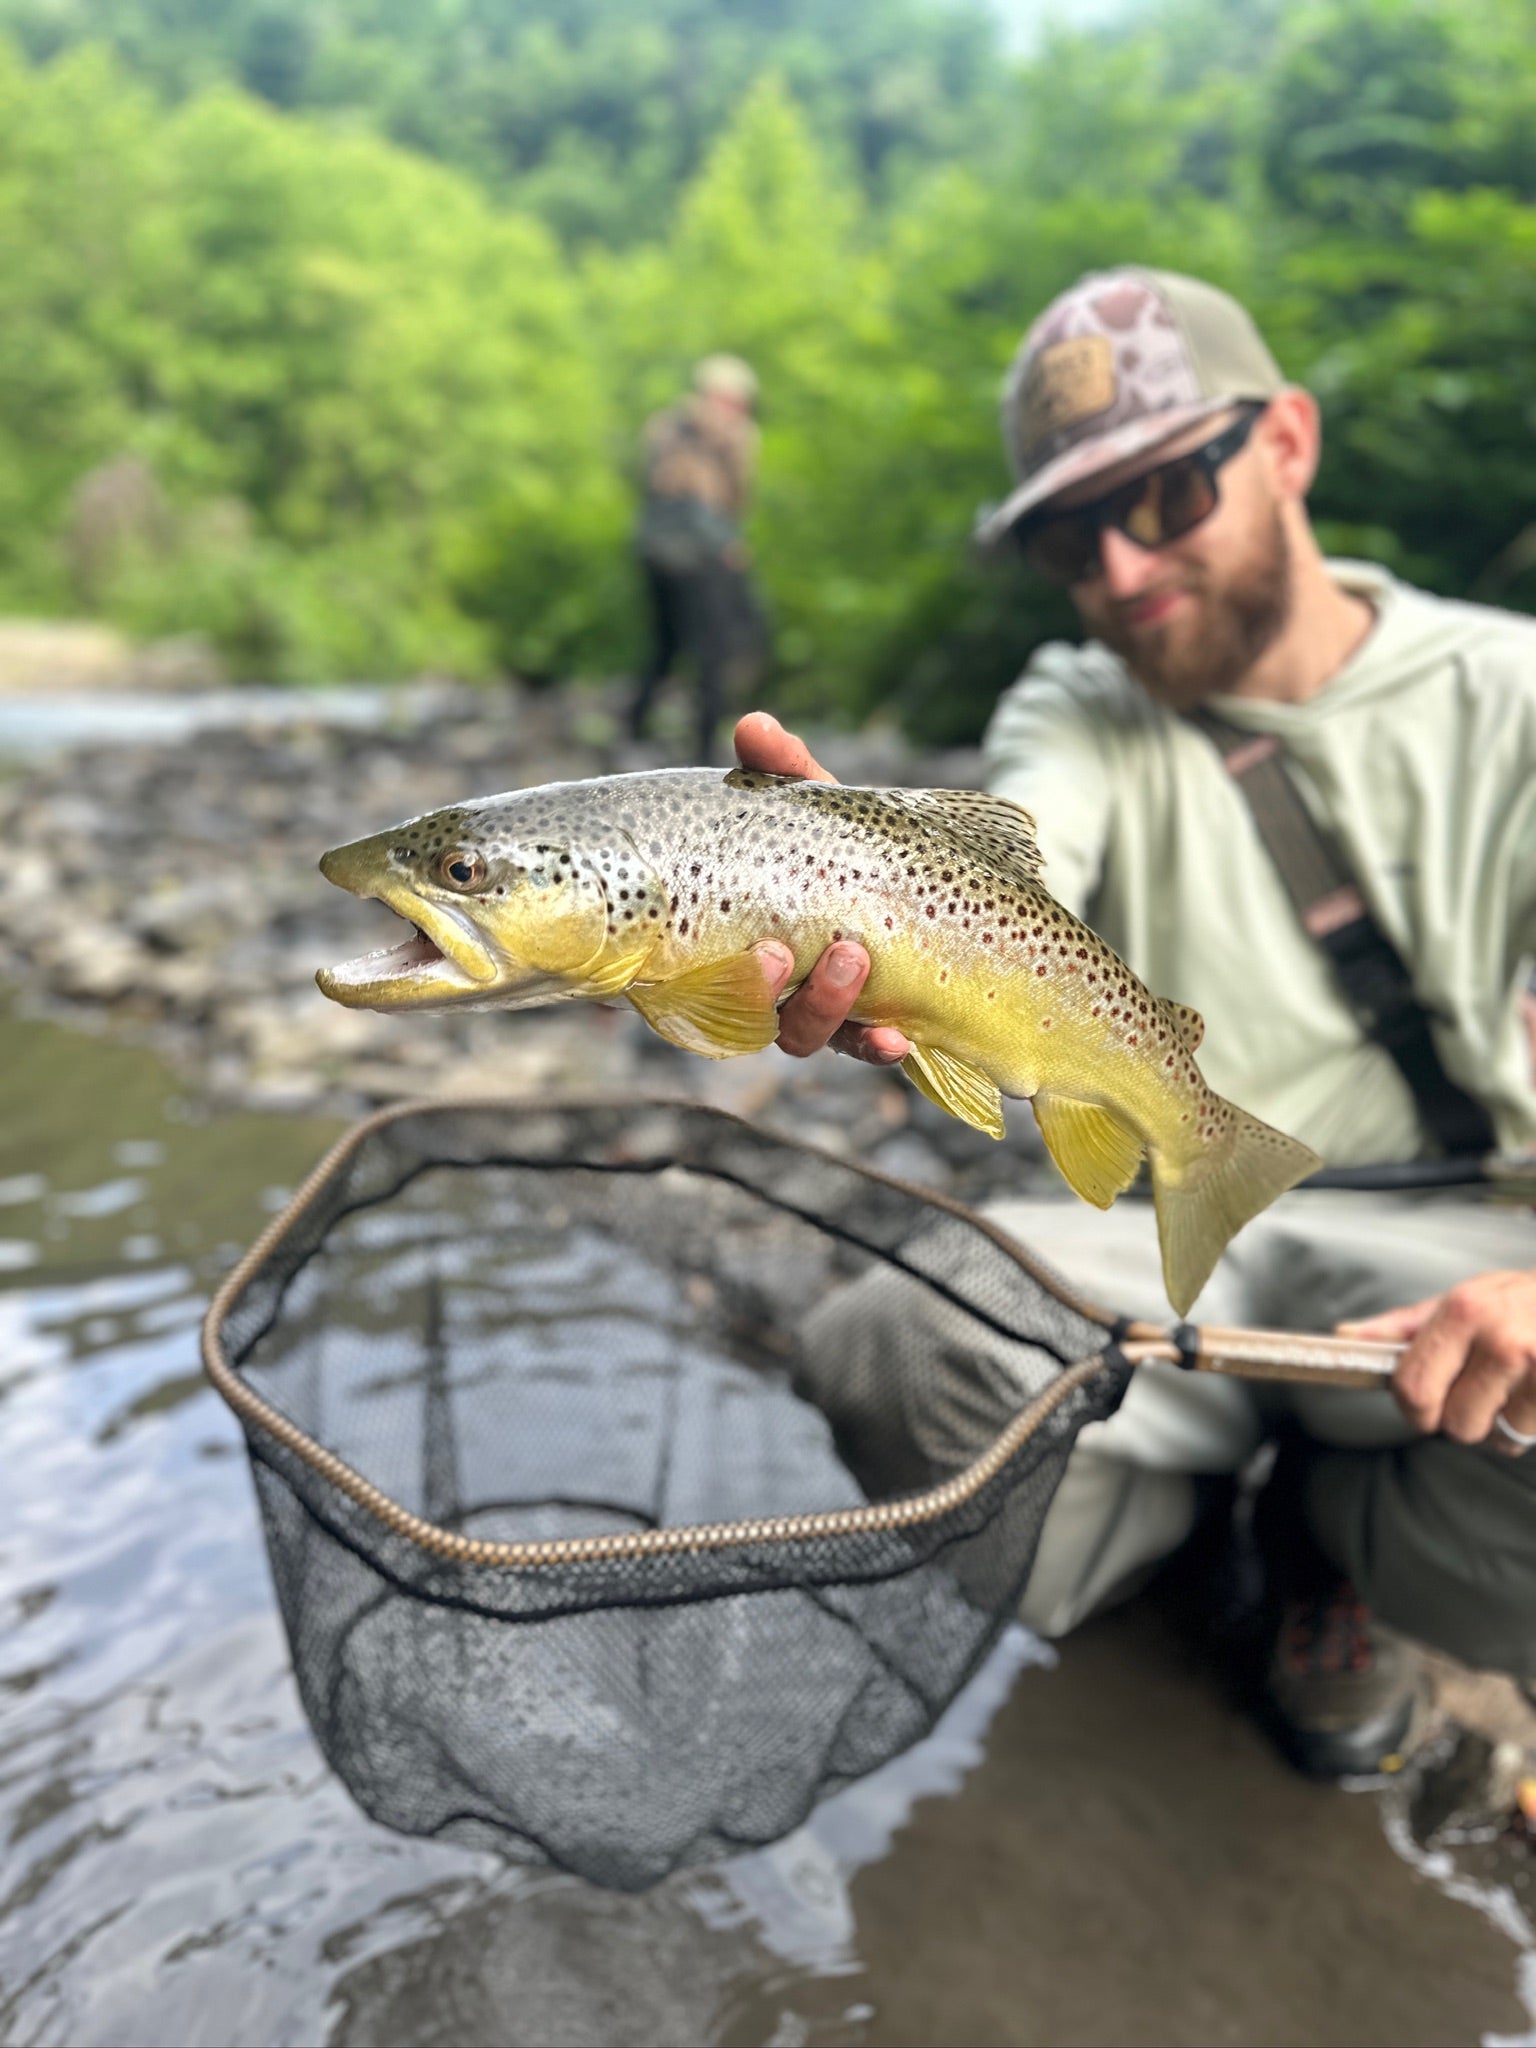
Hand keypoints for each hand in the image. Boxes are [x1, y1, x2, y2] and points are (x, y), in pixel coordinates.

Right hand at [735, 712, 910, 1066]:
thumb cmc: (857, 845)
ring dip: (826, 1006)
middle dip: (765, 990)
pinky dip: (879, 1047)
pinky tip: (900, 1039)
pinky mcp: (877, 1025)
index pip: (712, 969)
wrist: (938, 876)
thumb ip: (787, 771)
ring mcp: (827, 1012)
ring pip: (808, 1034)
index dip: (714, 974)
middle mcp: (779, 986)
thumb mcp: (824, 807)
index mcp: (749, 935)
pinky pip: (868, 1048)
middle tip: (780, 954)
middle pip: (756, 1013)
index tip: (749, 946)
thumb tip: (754, 725)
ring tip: (853, 959)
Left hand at [1338, 1269, 1535, 1453]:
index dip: (1415, 1409)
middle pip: (1456, 1424)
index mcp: (1462, 1313)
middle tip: (1475, 1391)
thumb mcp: (1457, 1302)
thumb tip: (1345, 1337)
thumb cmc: (1511, 1302)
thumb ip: (1402, 1328)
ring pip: (1497, 1437)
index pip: (1414, 1389)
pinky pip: (1526, 1436)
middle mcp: (1500, 1340)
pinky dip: (1525, 1425)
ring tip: (1510, 1387)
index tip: (1425, 1404)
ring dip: (1499, 1424)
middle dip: (1461, 1419)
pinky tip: (1531, 1394)